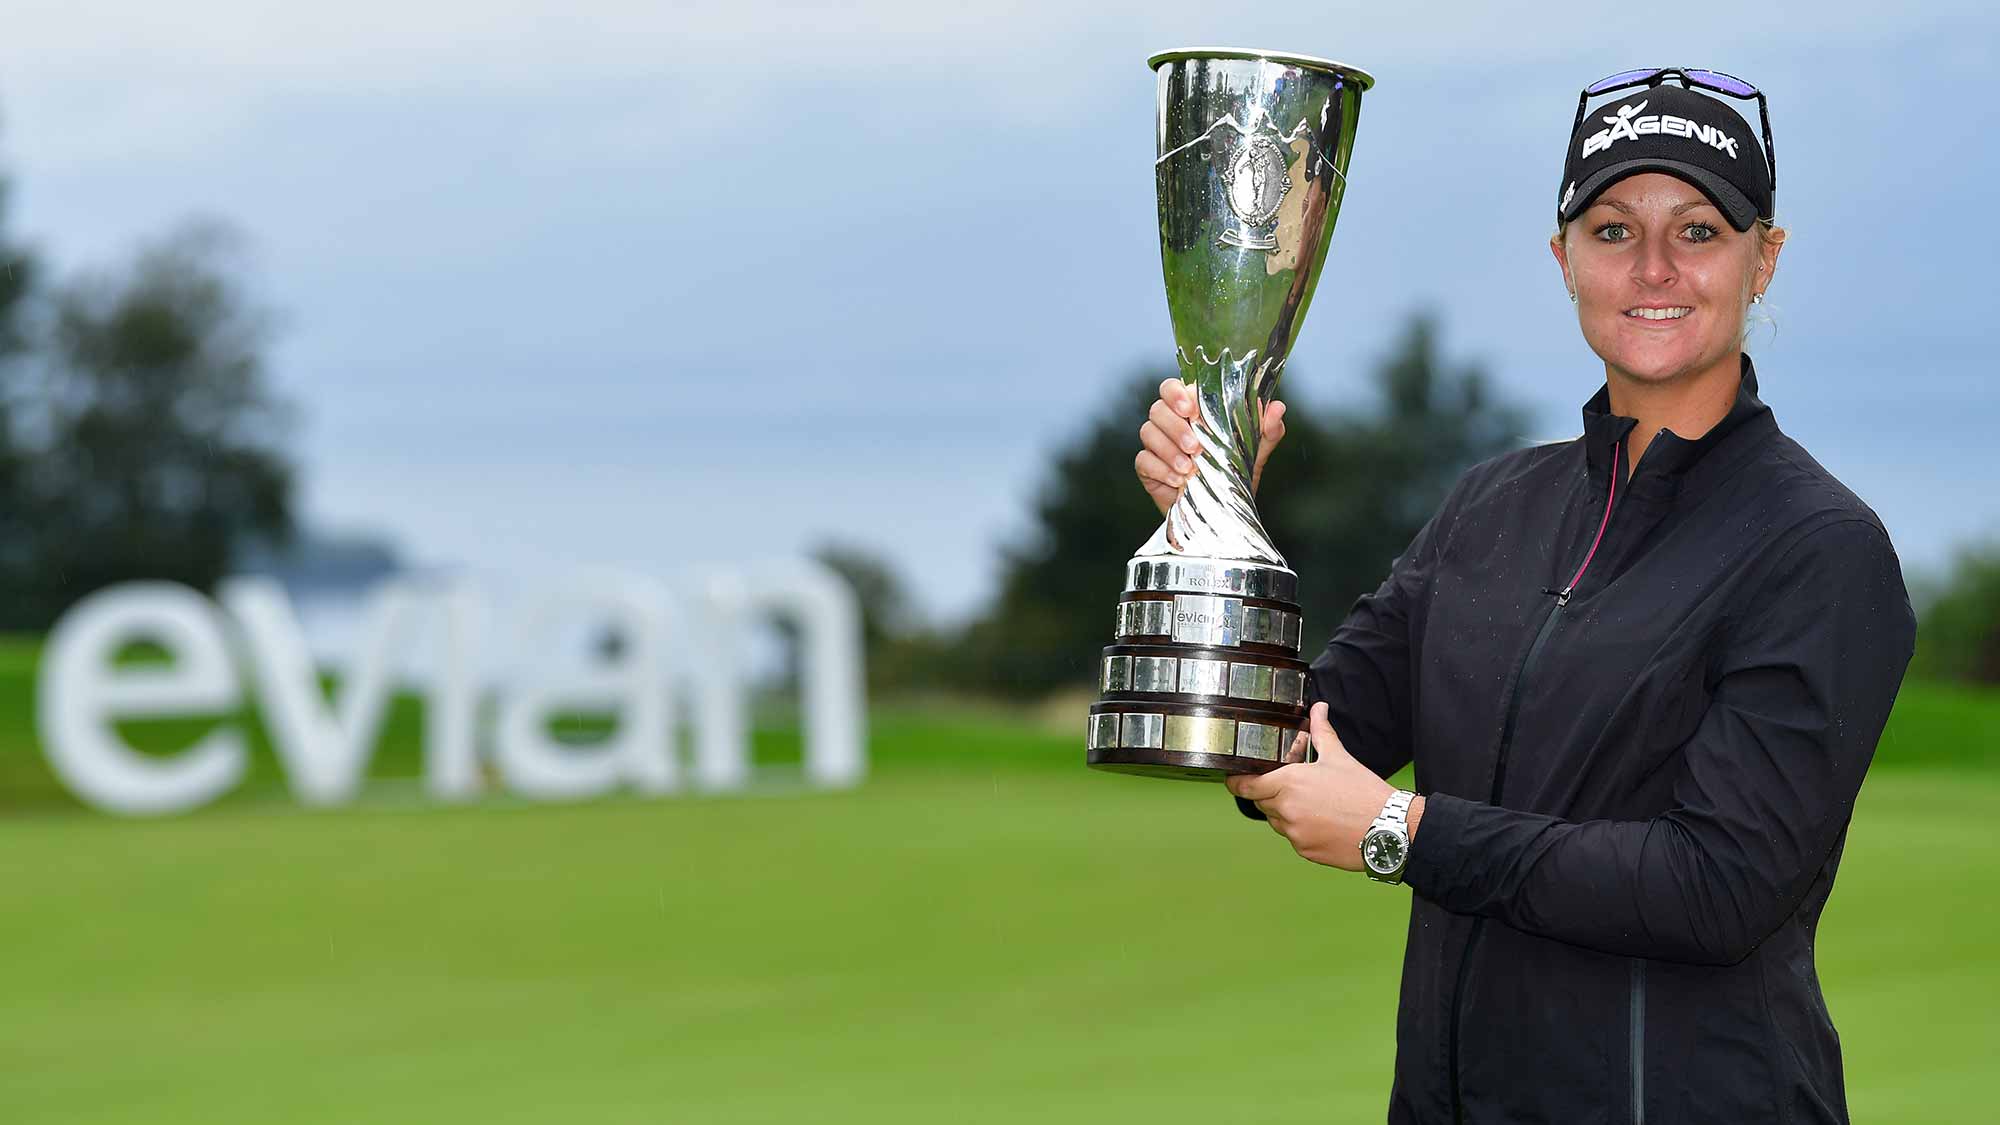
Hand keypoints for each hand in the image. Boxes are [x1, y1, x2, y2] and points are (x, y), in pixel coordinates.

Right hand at [1135, 377, 1286, 517]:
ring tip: (1190, 468)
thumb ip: (1267, 430)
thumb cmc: (1235, 475)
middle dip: (1175, 427)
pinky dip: (1160, 469)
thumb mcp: (1256, 453)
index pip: (1172, 388)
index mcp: (1192, 410)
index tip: (1190, 408)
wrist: (1223, 513)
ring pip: (1148, 432)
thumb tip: (1277, 408)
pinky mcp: (1148, 469)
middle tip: (1196, 447)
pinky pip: (1143, 461)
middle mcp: (1171, 423)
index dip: (1176, 393)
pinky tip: (1178, 481)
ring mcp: (1156, 445)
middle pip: (1157, 409)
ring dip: (1168, 449)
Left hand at [1224, 702, 1394, 870]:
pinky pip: (1293, 838)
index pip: (1246, 786)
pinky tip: (1322, 821)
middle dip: (1270, 794)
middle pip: (1262, 803)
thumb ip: (1321, 732)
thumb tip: (1319, 709)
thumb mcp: (1338, 757)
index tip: (1233, 779)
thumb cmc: (1364, 792)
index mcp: (1289, 783)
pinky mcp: (1306, 851)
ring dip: (1286, 812)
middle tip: (1290, 786)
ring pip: (1277, 822)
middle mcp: (1286, 810)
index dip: (1236, 783)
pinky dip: (1301, 830)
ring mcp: (1295, 834)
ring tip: (1313, 804)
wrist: (1388, 829)